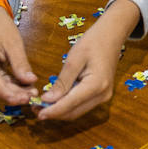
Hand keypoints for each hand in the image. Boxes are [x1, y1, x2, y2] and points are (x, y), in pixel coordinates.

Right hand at [0, 6, 38, 104]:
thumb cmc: (0, 28)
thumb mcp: (14, 43)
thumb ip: (21, 64)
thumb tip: (31, 82)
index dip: (9, 94)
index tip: (27, 98)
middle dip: (13, 95)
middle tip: (33, 95)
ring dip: (11, 93)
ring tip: (30, 91)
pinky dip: (7, 88)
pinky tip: (22, 87)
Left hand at [38, 0, 137, 120]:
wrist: (112, 35)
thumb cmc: (93, 42)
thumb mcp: (74, 59)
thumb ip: (62, 81)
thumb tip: (48, 99)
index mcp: (96, 85)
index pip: (70, 104)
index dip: (52, 111)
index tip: (37, 112)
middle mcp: (102, 95)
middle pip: (73, 113)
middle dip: (54, 113)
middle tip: (35, 109)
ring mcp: (103, 97)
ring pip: (77, 112)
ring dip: (60, 111)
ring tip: (42, 105)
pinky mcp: (101, 95)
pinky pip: (81, 105)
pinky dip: (67, 106)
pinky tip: (55, 100)